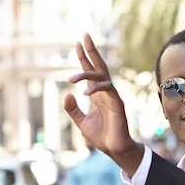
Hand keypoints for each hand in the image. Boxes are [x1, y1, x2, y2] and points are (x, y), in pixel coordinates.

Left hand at [63, 33, 143, 175]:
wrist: (114, 149)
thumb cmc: (101, 136)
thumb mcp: (81, 121)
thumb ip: (72, 109)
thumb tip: (66, 94)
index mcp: (98, 95)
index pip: (90, 72)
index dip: (83, 58)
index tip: (77, 43)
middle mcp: (106, 92)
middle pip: (99, 66)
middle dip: (91, 51)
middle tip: (84, 35)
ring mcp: (113, 97)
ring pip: (101, 76)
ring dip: (86, 73)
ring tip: (70, 78)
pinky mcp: (117, 104)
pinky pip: (107, 90)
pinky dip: (95, 89)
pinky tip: (84, 93)